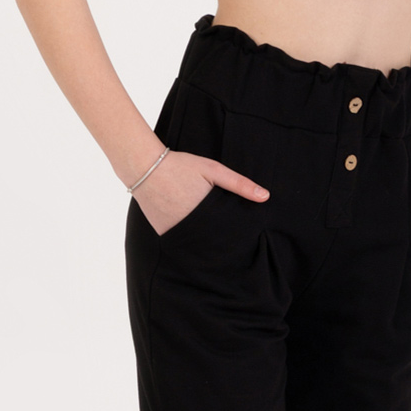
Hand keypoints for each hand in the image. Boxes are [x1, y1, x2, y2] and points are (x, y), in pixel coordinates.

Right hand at [135, 148, 268, 237]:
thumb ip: (239, 184)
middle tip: (233, 244)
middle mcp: (190, 227)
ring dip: (206, 242)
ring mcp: (175, 232)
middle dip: (223, 241)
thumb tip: (266, 197)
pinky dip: (189, 237)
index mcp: (206, 213)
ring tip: (214, 238)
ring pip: (197, 243)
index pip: (228, 233)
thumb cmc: (181, 166)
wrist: (145, 167)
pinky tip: (193, 230)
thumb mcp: (213, 169)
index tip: (246, 240)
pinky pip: (181, 240)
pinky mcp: (164, 234)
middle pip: (214, 241)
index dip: (237, 236)